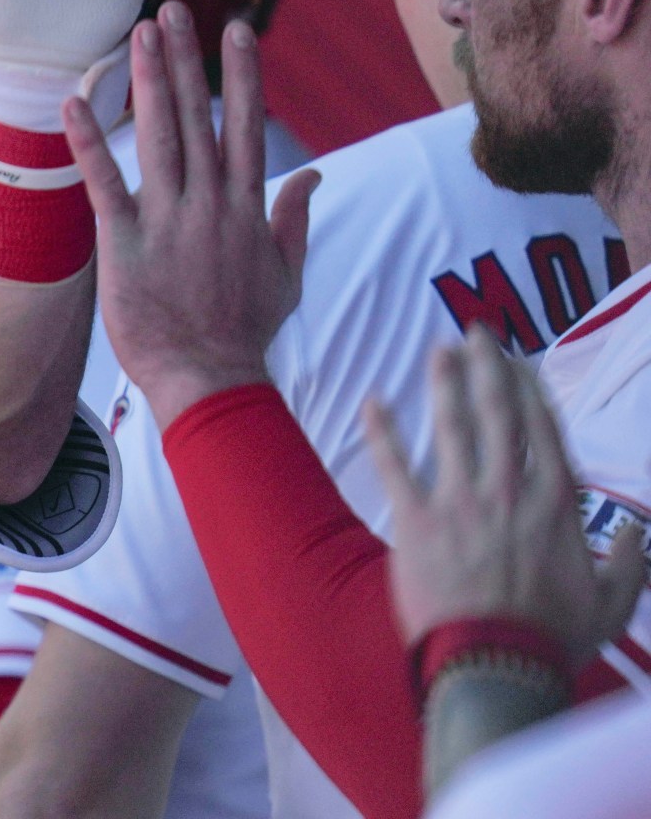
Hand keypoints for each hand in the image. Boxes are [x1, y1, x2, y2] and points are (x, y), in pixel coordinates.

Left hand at [66, 3, 318, 427]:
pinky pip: (105, 182)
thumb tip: (315, 175)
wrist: (211, 378)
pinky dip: (89, 141)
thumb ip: (295, 218)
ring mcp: (169, 220)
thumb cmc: (244, 330)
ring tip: (139, 32)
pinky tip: (74, 101)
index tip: (236, 29)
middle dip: (186, 60)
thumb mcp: (287, 272)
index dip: (241, 75)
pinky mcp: (127, 242)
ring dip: (148, 82)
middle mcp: (211, 203)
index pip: (246, 126)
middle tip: (174, 8)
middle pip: (199, 117)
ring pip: (159, 136)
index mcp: (248, 206)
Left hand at [369, 337, 645, 664]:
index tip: (520, 363)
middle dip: (488, 368)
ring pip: (452, 427)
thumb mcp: (613, 603)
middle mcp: (509, 490)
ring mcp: (461, 502)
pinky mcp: (416, 520)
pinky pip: (394, 465)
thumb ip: (629, 563)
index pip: (544, 430)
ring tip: (438, 351)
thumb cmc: (554, 637)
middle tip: (476, 332)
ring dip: (443, 383)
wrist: (496, 663)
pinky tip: (373, 402)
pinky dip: (382, 431)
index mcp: (556, 503)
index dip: (530, 391)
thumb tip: (638, 534)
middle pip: (498, 414)